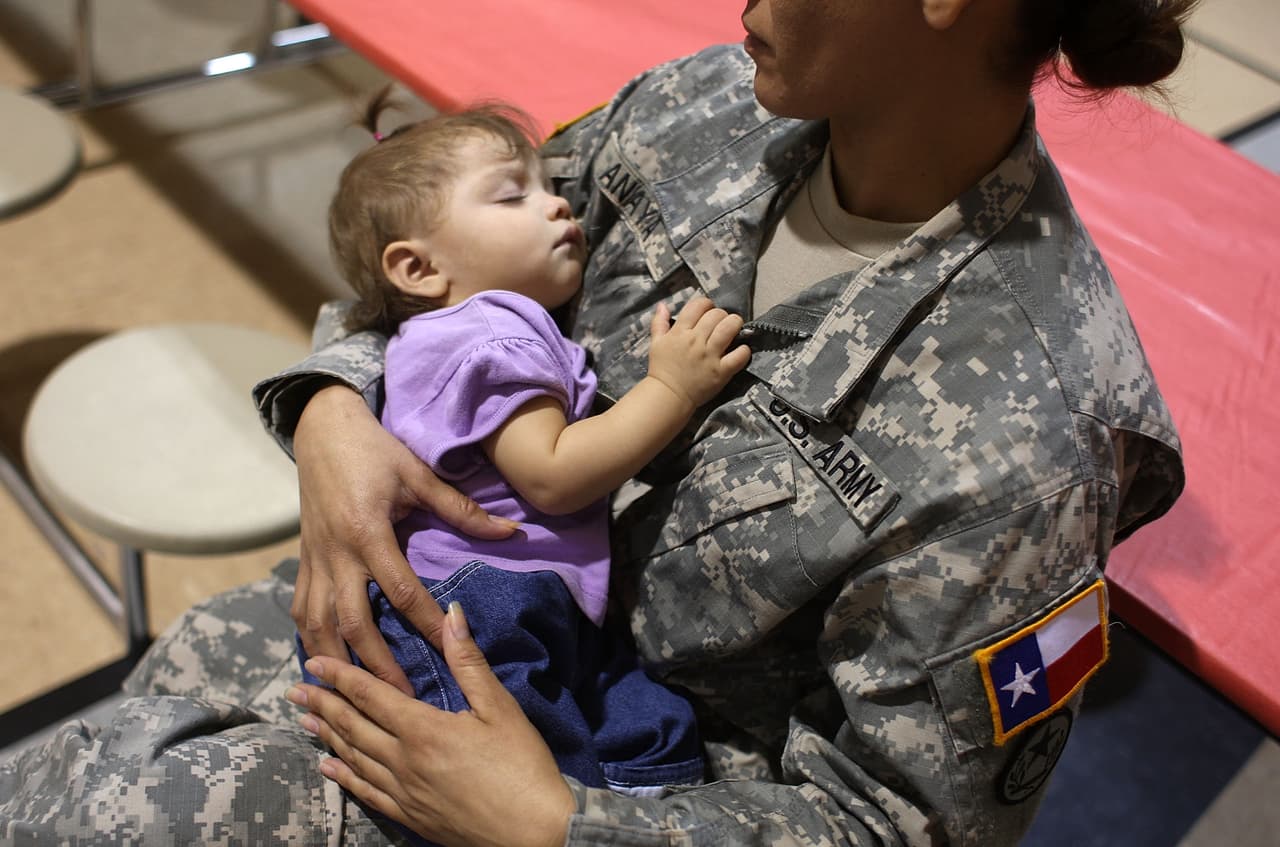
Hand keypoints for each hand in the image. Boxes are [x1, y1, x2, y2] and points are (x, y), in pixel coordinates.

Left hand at [286, 603, 574, 846]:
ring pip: (354, 759)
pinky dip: (344, 777)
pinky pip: (366, 793)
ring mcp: (404, 792)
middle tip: (294, 691)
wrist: (533, 833)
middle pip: (353, 727)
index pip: (370, 695)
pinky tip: (329, 767)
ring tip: (304, 721)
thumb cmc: (522, 766)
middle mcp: (404, 760)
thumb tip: (451, 614)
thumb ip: (469, 661)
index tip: (313, 661)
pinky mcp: (411, 817)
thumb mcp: (500, 707)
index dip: (339, 676)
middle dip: (322, 705)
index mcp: (424, 729)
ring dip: (327, 737)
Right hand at [292, 384, 518, 693]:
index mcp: (367, 533)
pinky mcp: (303, 560)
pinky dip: (310, 640)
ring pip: (317, 624)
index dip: (424, 624)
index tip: (446, 654)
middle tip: (402, 698)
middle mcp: (336, 554)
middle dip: (375, 664)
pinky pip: (302, 610)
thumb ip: (462, 510)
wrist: (322, 429)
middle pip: (352, 622)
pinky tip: (323, 663)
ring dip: (335, 662)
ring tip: (354, 698)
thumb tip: (510, 532)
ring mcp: (314, 560)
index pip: (400, 590)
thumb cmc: (375, 450)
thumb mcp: (419, 475)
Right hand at [646, 297, 749, 408]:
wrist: (668, 396)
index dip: (706, 304)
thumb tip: (664, 305)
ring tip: (734, 330)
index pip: (698, 305)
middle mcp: (696, 341)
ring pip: (730, 328)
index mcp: (680, 332)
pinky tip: (740, 350)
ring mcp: (710, 356)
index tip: (708, 312)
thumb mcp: (656, 343)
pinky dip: (744, 350)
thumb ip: (659, 322)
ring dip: (735, 325)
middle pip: (717, 314)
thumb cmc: (662, 369)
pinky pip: (739, 355)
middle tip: (721, 323)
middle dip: (721, 315)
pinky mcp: (721, 371)